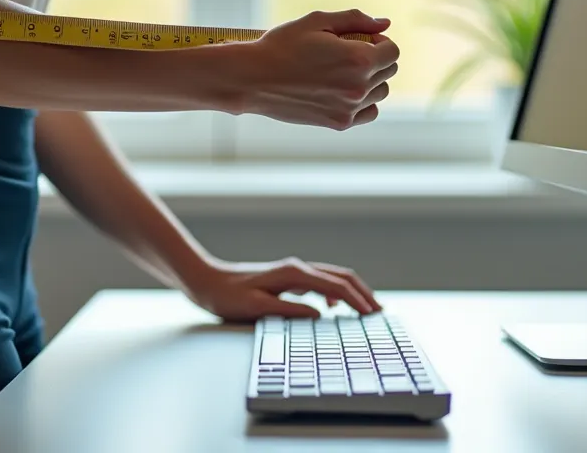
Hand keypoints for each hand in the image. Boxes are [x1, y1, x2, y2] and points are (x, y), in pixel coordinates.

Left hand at [183, 257, 382, 322]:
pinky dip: (335, 292)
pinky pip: (320, 282)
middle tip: (380, 313)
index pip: (336, 286)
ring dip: (352, 292)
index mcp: (294, 274)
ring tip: (366, 310)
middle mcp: (297, 268)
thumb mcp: (256, 308)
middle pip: (341, 276)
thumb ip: (288, 312)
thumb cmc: (226, 296)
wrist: (206, 280)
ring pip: (333, 277)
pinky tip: (334, 308)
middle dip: (363, 294)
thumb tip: (319, 317)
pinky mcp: (287, 277)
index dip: (358, 301)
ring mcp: (293, 271)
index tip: (373, 316)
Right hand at [239, 10, 399, 129]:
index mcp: (359, 58)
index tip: (360, 39)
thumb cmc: (282, 45)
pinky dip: (363, 102)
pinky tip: (342, 91)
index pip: (393, 52)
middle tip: (346, 53)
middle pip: (388, 71)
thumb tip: (385, 23)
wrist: (252, 79)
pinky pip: (368, 113)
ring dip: (370, 80)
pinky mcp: (339, 123)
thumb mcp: (318, 22)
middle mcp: (359, 86)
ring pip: (380, 93)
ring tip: (341, 72)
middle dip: (375, 58)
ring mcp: (350, 108)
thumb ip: (356, 20)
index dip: (380, 41)